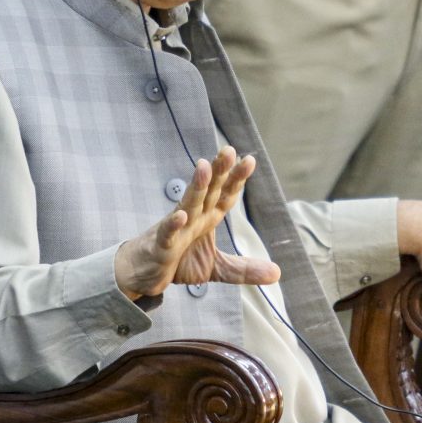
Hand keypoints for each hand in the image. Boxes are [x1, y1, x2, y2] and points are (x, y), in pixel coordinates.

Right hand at [114, 146, 279, 299]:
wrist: (144, 273)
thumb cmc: (179, 260)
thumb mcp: (217, 268)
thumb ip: (244, 269)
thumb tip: (277, 273)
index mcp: (207, 217)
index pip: (225, 195)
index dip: (236, 178)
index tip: (250, 160)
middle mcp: (193, 217)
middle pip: (209, 190)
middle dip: (219, 170)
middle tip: (228, 150)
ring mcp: (177, 229)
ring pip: (188, 203)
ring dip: (197, 186)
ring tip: (204, 166)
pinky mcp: (162, 245)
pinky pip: (168, 233)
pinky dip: (173, 225)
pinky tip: (181, 216)